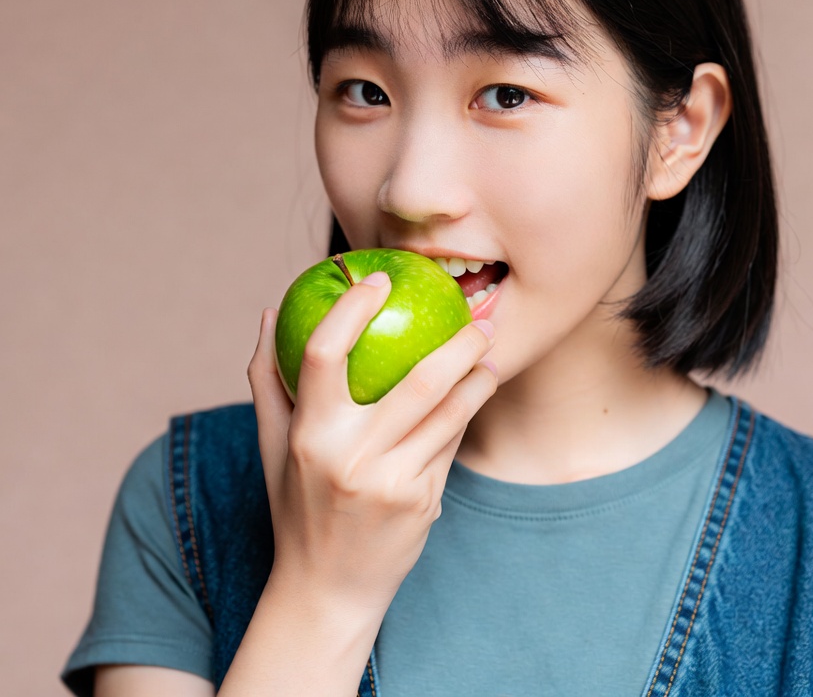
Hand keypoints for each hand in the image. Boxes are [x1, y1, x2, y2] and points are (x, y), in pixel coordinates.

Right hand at [247, 271, 497, 621]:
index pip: (324, 353)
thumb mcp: (272, 445)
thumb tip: (268, 310)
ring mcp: (392, 482)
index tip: (377, 279)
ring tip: (489, 345)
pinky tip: (480, 386)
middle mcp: (350, 458)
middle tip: (478, 313)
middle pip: (418, 380)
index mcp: (309, 435)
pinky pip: (451, 442)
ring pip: (449, 411)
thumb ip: (268, 378)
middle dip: (458, 341)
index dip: (350, 307)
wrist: (326, 590)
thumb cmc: (296, 504)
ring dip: (478, 372)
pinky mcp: (422, 501)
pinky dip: (468, 408)